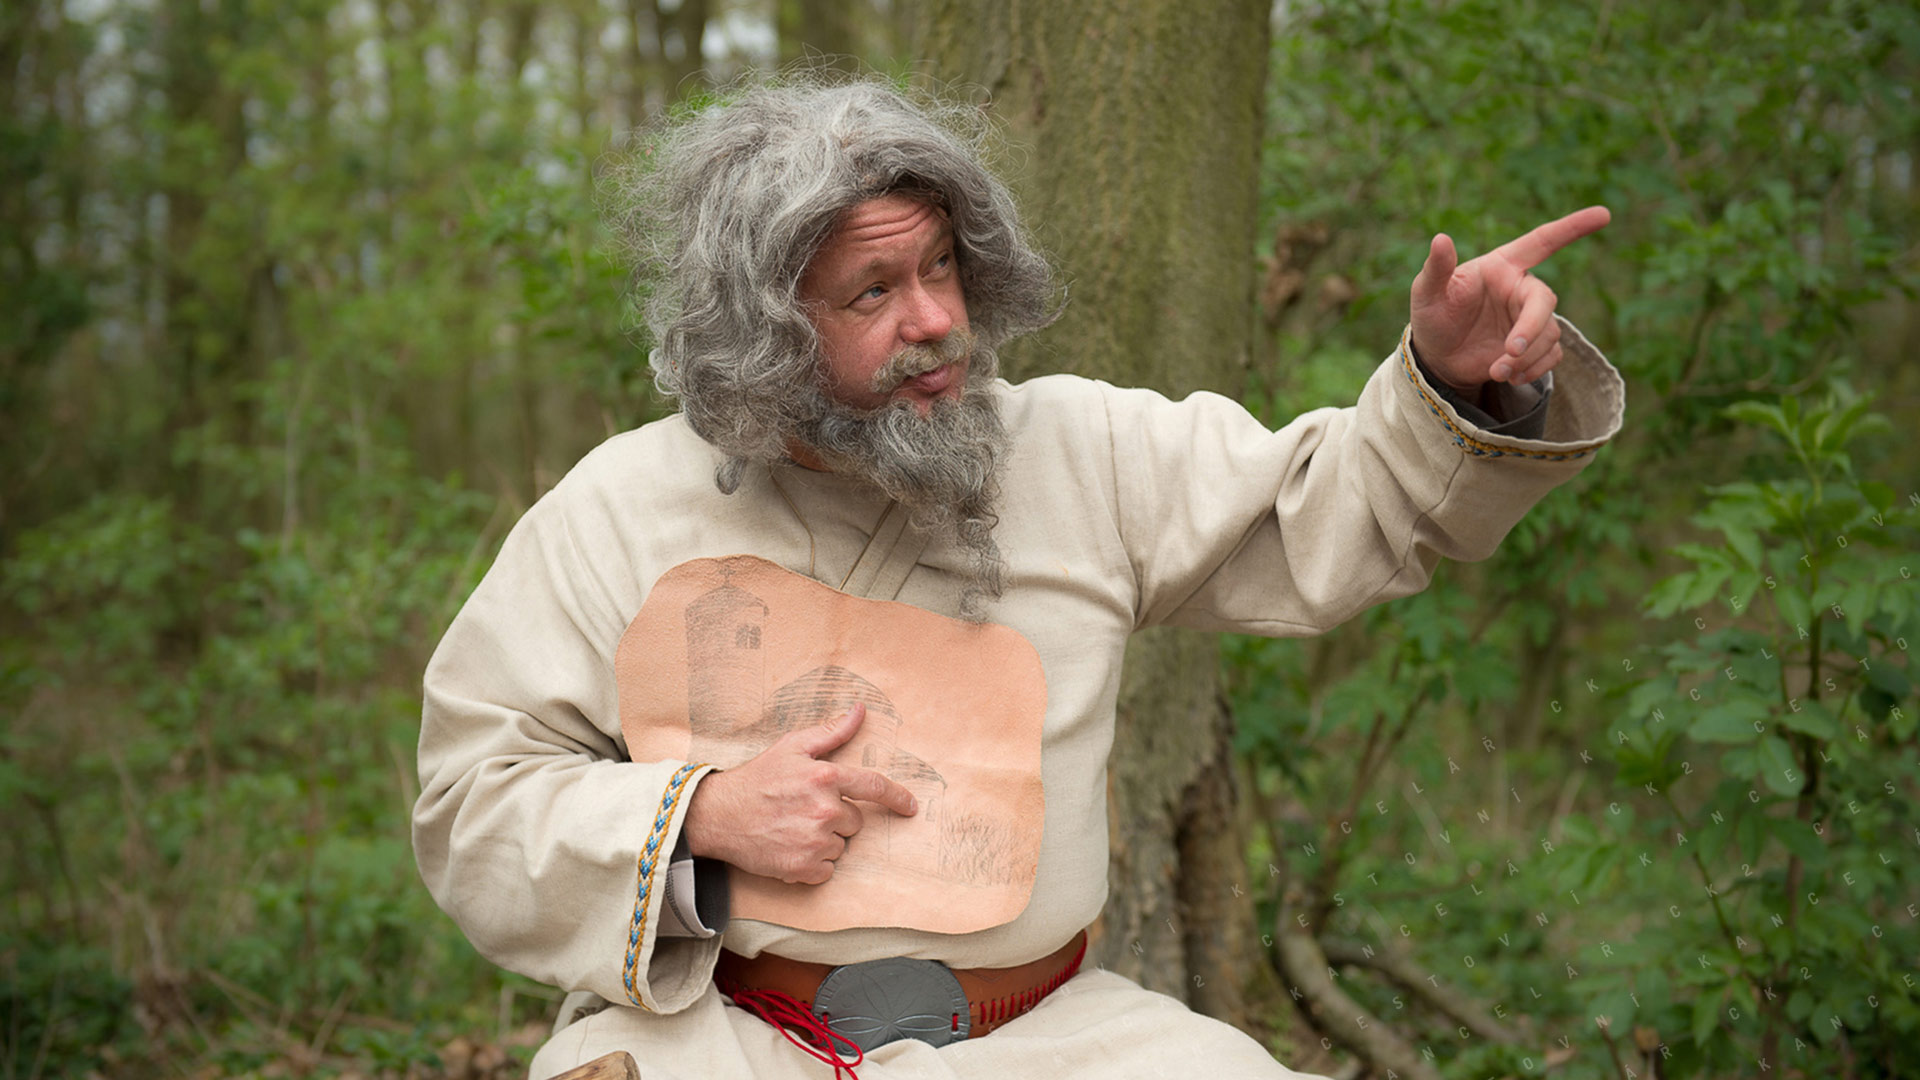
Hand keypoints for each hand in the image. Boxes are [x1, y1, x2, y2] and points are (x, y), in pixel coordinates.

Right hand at [681, 703, 918, 884]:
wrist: (719, 815)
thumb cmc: (757, 779)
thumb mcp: (792, 747)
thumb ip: (831, 731)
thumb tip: (860, 711)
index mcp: (825, 777)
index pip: (874, 787)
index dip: (897, 798)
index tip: (911, 807)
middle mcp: (824, 810)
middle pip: (854, 822)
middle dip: (837, 817)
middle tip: (804, 810)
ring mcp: (814, 841)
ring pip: (839, 846)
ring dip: (823, 840)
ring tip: (793, 828)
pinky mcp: (802, 867)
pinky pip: (826, 869)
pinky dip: (813, 863)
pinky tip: (791, 847)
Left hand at [1408, 206, 1610, 391]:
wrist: (1437, 358)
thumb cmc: (1432, 316)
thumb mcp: (1427, 292)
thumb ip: (1437, 268)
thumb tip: (1440, 239)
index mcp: (1502, 267)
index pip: (1541, 242)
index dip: (1572, 228)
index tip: (1603, 214)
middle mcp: (1521, 289)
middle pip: (1546, 301)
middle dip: (1532, 327)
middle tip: (1511, 350)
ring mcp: (1529, 318)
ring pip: (1549, 334)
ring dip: (1526, 357)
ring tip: (1496, 371)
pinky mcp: (1534, 346)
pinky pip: (1551, 356)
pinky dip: (1533, 370)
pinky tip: (1508, 377)